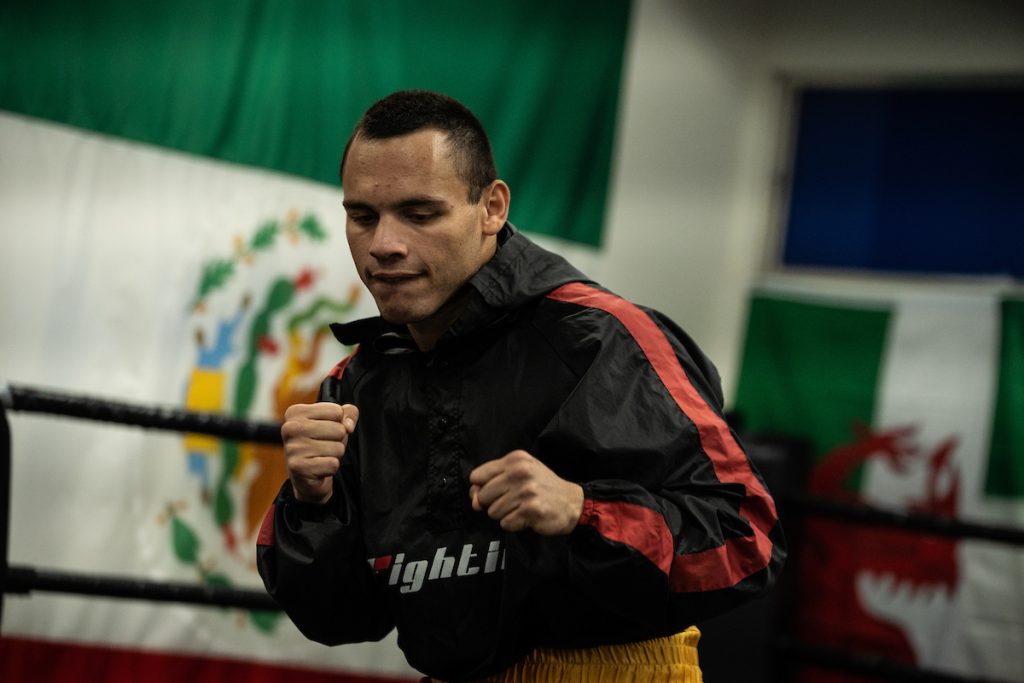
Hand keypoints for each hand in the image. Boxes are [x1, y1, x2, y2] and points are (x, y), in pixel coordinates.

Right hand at [280, 402, 358, 503]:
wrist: (305, 474)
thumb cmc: (320, 442)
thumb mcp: (336, 421)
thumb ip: (349, 412)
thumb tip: (348, 426)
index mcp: (296, 412)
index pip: (336, 411)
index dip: (338, 423)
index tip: (325, 430)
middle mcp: (290, 428)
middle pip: (339, 430)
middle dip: (338, 440)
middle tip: (324, 446)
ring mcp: (292, 448)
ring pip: (338, 448)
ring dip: (335, 455)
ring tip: (321, 456)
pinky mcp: (298, 467)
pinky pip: (333, 464)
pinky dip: (331, 468)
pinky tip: (319, 468)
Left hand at [469, 450, 583, 534]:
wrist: (573, 502)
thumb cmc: (542, 487)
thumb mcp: (519, 475)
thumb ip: (493, 483)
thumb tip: (474, 501)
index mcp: (515, 460)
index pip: (477, 475)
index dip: (480, 487)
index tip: (494, 491)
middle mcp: (519, 472)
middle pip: (482, 496)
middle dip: (493, 503)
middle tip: (512, 501)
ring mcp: (525, 491)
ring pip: (493, 512)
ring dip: (505, 515)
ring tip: (521, 508)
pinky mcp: (531, 510)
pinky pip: (506, 523)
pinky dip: (514, 524)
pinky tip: (526, 517)